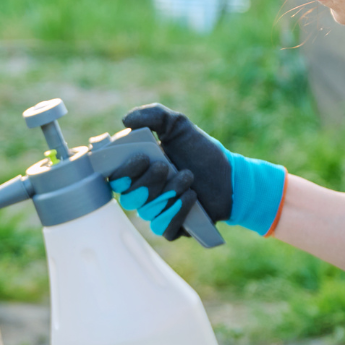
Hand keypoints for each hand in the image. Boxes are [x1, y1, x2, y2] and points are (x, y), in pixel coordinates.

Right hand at [122, 104, 286, 236]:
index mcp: (137, 172)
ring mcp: (156, 213)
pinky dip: (177, 212)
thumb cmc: (200, 151)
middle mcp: (142, 195)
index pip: (115, 179)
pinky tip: (192, 196)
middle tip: (166, 166)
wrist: (229, 175)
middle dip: (148, 181)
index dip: (124, 171)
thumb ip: (153, 116)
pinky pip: (164, 229)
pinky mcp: (172, 228)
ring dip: (169, 192)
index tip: (143, 157)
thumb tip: (126, 121)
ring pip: (148, 212)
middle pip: (129, 197)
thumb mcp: (178, 126)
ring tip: (189, 176)